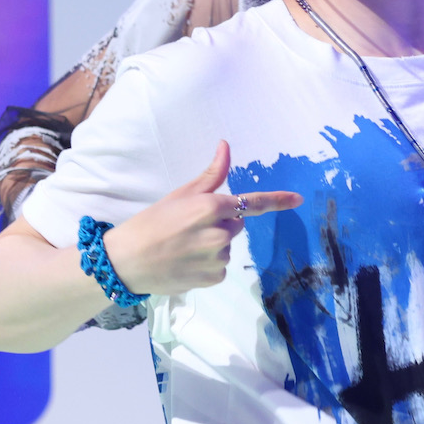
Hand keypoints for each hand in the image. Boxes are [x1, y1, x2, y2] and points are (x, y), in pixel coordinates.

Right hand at [102, 141, 301, 295]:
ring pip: (227, 246)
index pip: (251, 203)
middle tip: (189, 227)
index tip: (297, 199)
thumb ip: (211, 175)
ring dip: (212, 245)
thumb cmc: (151, 222)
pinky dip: (208, 264)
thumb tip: (226, 146)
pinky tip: (186, 262)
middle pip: (236, 224)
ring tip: (184, 246)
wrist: (125, 261)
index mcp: (211, 207)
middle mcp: (219, 232)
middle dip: (219, 223)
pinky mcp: (213, 277)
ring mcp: (217, 257)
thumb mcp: (180, 194)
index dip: (277, 200)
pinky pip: (220, 266)